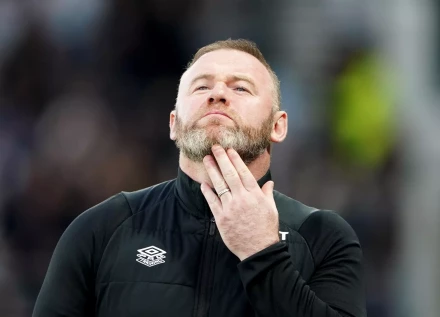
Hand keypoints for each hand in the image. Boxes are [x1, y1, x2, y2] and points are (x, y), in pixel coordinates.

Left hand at [200, 145, 279, 260]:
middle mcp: (242, 198)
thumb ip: (267, 194)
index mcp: (255, 194)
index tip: (229, 149)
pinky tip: (203, 183)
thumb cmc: (266, 229)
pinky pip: (212, 202)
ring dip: (212, 171)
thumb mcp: (271, 209)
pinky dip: (207, 192)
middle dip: (221, 159)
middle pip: (230, 175)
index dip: (235, 159)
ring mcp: (230, 208)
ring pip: (219, 185)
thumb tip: (269, 183)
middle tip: (215, 147)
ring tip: (206, 159)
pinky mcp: (221, 218)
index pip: (243, 172)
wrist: (258, 250)